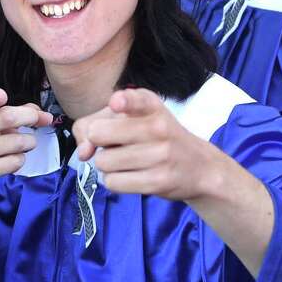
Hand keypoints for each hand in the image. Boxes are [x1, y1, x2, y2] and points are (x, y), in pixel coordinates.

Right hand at [0, 88, 52, 205]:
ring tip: (23, 145)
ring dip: (28, 143)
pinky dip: (19, 160)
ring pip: (17, 142)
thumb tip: (44, 115)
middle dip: (31, 117)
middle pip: (8, 118)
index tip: (1, 96)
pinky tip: (10, 160)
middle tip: (38, 121)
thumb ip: (15, 114)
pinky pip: (14, 161)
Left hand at [71, 88, 210, 201]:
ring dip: (107, 164)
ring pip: (102, 161)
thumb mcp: (132, 118)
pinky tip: (130, 175)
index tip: (116, 103)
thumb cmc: (156, 138)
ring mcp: (159, 156)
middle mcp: (158, 127)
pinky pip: (112, 183)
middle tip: (114, 144)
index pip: (137, 99)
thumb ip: (96, 123)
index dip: (123, 102)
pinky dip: (115, 181)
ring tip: (125, 160)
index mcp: (152, 106)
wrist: (198, 167)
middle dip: (98, 142)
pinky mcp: (157, 182)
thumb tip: (83, 152)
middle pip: (98, 133)